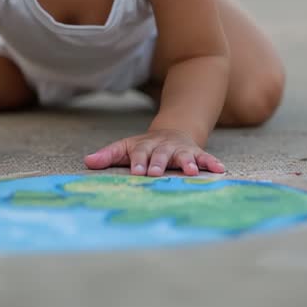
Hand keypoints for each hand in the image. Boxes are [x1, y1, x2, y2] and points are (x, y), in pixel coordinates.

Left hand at [84, 129, 224, 176]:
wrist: (172, 132)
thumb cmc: (144, 147)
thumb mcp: (125, 148)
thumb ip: (108, 155)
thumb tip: (87, 162)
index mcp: (145, 146)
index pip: (139, 153)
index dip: (138, 161)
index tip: (136, 172)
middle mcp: (163, 147)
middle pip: (160, 154)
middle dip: (159, 163)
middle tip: (156, 173)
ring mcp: (181, 150)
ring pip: (184, 155)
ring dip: (188, 162)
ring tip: (192, 172)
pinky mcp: (196, 154)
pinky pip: (206, 158)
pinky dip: (212, 163)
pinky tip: (220, 170)